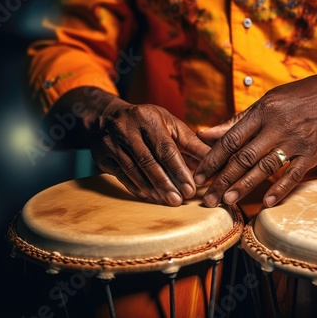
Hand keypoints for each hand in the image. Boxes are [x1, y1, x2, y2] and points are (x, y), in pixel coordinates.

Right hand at [88, 94, 210, 205]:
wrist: (105, 116)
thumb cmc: (146, 122)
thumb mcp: (169, 124)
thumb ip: (191, 142)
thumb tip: (214, 160)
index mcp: (148, 119)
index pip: (166, 148)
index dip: (179, 170)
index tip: (190, 188)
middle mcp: (128, 129)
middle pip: (148, 161)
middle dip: (165, 183)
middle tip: (179, 200)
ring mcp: (112, 143)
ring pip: (133, 170)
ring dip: (152, 188)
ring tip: (167, 201)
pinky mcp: (102, 156)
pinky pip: (121, 175)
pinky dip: (136, 187)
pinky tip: (149, 196)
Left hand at [193, 71, 316, 207]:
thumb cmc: (294, 99)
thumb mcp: (264, 103)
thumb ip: (234, 122)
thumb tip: (203, 134)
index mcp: (261, 113)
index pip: (230, 140)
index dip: (212, 160)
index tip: (199, 177)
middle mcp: (276, 127)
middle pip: (244, 157)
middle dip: (223, 179)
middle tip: (209, 198)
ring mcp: (295, 142)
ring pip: (265, 167)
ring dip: (245, 186)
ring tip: (228, 200)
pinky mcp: (312, 154)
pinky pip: (294, 174)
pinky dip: (280, 189)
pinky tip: (267, 202)